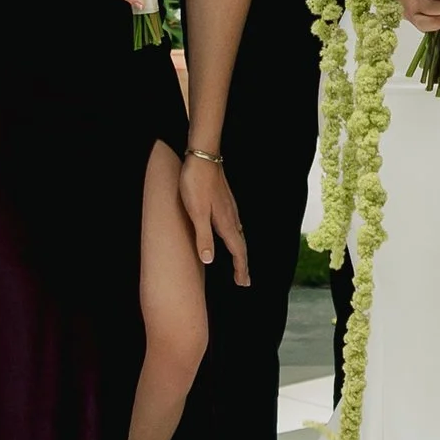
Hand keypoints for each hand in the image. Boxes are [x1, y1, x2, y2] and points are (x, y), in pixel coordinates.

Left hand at [181, 150, 249, 287]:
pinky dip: (234, 237)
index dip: (240, 268)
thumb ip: (202, 236)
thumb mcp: (196, 212)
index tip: (243, 283)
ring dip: (239, 250)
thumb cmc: (196, 184)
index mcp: (225, 222)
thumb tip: (209, 261)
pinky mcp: (224, 200)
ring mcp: (229, 207)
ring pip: (238, 233)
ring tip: (238, 261)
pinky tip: (229, 233)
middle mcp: (231, 216)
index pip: (237, 250)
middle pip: (240, 244)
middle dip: (242, 263)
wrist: (202, 156)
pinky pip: (234, 224)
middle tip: (244, 279)